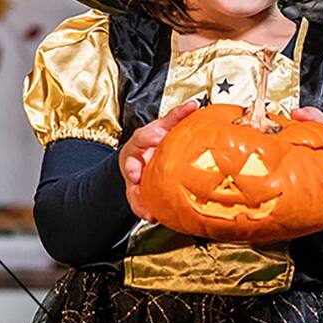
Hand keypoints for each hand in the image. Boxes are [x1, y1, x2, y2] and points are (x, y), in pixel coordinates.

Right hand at [119, 101, 200, 222]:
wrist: (140, 159)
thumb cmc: (154, 141)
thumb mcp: (162, 127)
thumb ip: (176, 117)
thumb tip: (193, 105)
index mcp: (141, 141)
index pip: (142, 136)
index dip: (149, 137)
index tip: (159, 137)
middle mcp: (134, 159)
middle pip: (129, 164)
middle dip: (133, 169)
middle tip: (137, 175)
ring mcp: (133, 177)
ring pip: (131, 188)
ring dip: (137, 197)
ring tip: (146, 208)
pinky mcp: (136, 192)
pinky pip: (137, 203)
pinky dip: (143, 210)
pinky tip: (152, 216)